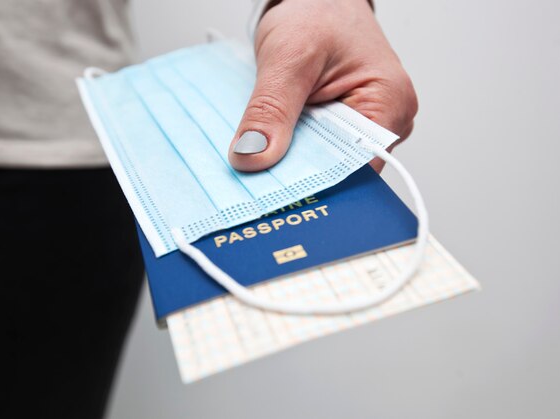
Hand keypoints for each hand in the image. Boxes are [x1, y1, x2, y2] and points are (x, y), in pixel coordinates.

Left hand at [228, 0, 417, 171]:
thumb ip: (271, 109)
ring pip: (326, 164)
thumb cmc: (317, 14)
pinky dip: (293, 152)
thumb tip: (253, 157)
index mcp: (390, 103)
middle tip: (259, 184)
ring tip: (263, 166)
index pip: (358, 167)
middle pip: (341, 171)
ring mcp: (366, 125)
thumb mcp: (288, 57)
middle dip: (301, 177)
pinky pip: (318, 151)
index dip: (319, 185)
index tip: (278, 196)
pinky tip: (273, 151)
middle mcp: (386, 121)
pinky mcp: (344, 126)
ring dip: (294, 165)